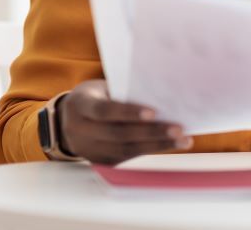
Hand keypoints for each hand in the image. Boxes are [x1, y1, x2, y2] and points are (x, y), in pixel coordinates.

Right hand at [57, 79, 191, 165]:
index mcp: (80, 106)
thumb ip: (122, 92)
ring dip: (158, 145)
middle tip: (177, 128)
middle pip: (119, 134)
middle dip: (151, 132)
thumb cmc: (94, 96)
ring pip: (126, 149)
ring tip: (182, 140)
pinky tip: (170, 144)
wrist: (68, 120)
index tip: (154, 112)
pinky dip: (152, 150)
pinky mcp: (101, 160)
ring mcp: (90, 149)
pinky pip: (128, 156)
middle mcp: (81, 131)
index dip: (128, 112)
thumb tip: (160, 93)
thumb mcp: (100, 88)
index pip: (104, 111)